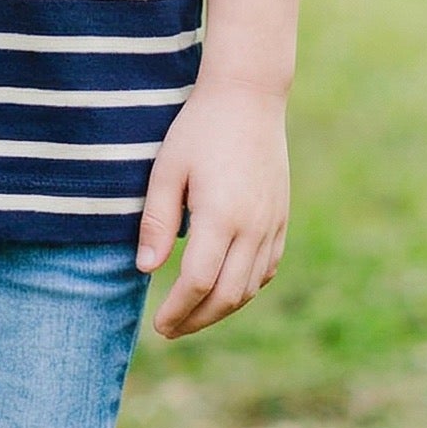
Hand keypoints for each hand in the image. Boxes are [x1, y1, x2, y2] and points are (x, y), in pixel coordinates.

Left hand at [136, 82, 288, 338]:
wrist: (249, 97)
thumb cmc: (199, 128)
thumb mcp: (167, 168)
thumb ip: (157, 221)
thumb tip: (145, 269)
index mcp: (221, 215)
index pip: (198, 282)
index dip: (177, 310)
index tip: (158, 325)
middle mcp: (253, 226)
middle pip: (227, 295)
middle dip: (197, 320)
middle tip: (171, 330)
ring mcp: (272, 224)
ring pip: (250, 287)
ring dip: (221, 309)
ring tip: (192, 315)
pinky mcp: (281, 218)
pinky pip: (267, 269)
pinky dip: (245, 288)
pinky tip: (225, 289)